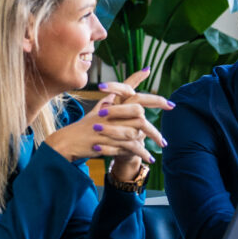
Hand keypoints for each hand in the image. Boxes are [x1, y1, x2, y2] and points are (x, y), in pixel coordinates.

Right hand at [46, 69, 173, 175]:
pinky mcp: (107, 141)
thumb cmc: (81, 129)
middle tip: (171, 111)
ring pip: (137, 128)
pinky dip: (142, 153)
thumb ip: (105, 104)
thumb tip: (109, 95)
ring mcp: (108, 126)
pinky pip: (131, 146)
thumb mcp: (94, 114)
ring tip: (162, 144)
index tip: (159, 85)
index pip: (125, 88)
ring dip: (152, 137)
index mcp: (108, 105)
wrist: (66, 143)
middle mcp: (109, 112)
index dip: (138, 80)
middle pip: (138, 108)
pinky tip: (150, 158)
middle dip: (156, 108)